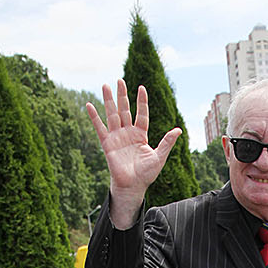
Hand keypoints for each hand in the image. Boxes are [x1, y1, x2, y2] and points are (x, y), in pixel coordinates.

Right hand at [86, 75, 183, 228]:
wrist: (132, 186)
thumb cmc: (146, 174)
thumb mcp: (160, 157)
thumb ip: (167, 142)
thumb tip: (178, 130)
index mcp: (141, 135)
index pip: (141, 114)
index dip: (141, 101)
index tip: (142, 87)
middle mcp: (128, 133)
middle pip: (125, 110)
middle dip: (122, 95)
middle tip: (119, 80)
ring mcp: (117, 137)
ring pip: (112, 114)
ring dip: (109, 100)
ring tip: (105, 85)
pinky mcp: (107, 143)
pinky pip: (99, 127)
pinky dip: (94, 116)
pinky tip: (89, 104)